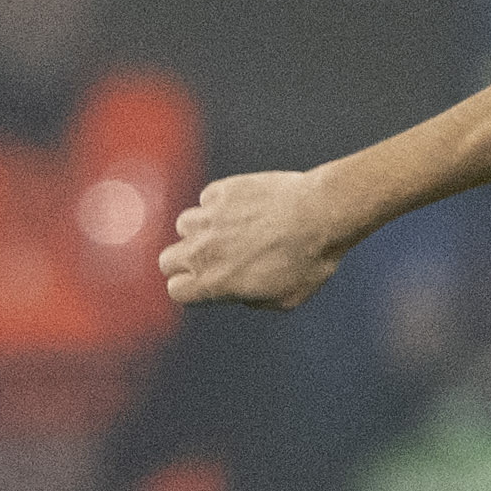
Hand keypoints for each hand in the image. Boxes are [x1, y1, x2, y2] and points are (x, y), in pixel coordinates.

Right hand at [161, 170, 350, 310]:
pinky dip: (219, 204)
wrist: (323, 214)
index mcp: (215, 283)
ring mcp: (210, 217)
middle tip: (213, 259)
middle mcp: (204, 250)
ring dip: (201, 229)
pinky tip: (244, 207)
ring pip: (184, 225)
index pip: (175, 290)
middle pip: (167, 259)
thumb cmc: (310, 261)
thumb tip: (243, 292)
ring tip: (230, 230)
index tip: (209, 284)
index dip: (191, 289)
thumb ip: (253, 300)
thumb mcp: (285, 299)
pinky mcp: (222, 190)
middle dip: (185, 262)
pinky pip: (207, 199)